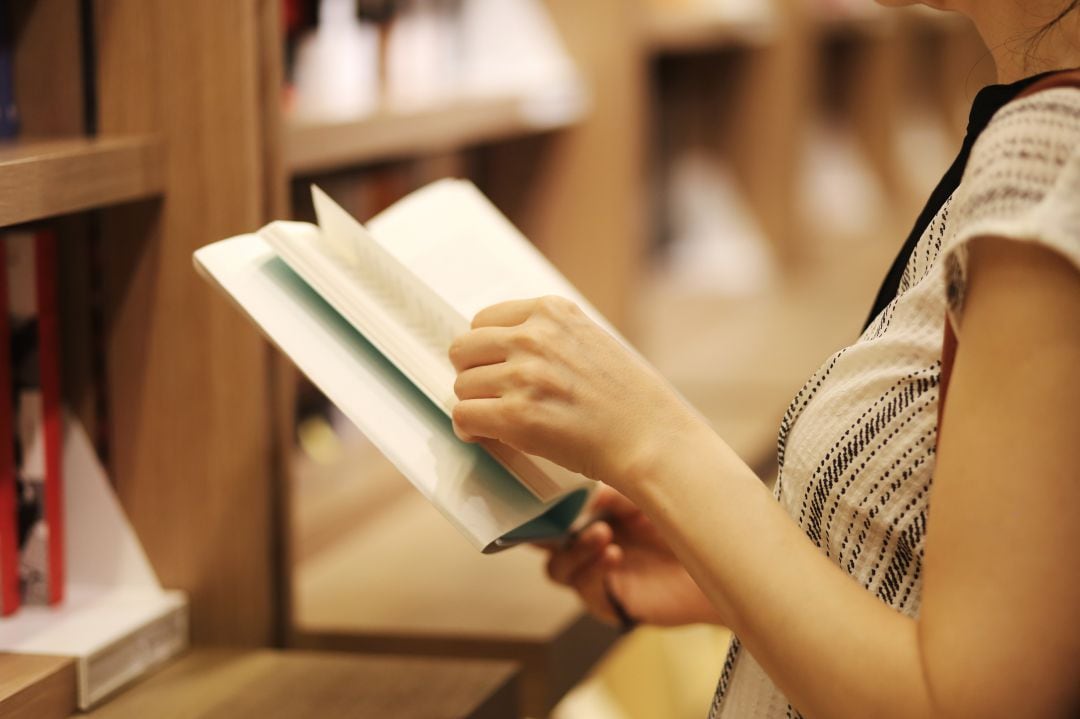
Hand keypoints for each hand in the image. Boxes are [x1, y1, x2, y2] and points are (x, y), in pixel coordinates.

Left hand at [448, 296, 704, 487]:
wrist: (650, 437)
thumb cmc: (627, 398)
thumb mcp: (591, 339)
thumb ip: (549, 335)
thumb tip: (500, 348)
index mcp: (551, 312)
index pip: (483, 320)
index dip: (484, 349)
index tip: (493, 368)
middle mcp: (533, 336)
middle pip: (463, 350)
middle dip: (472, 374)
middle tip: (490, 396)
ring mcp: (523, 374)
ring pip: (462, 386)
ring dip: (474, 405)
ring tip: (496, 420)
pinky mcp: (517, 415)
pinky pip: (465, 417)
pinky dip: (470, 430)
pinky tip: (486, 436)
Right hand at [541, 486, 722, 626]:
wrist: (726, 563)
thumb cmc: (689, 522)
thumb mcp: (649, 496)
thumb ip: (616, 495)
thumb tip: (587, 499)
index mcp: (596, 512)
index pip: (554, 509)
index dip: (539, 504)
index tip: (538, 492)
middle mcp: (591, 542)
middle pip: (544, 542)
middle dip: (541, 531)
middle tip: (557, 519)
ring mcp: (598, 573)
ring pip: (557, 569)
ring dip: (574, 550)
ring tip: (602, 534)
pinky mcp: (610, 600)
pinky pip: (585, 590)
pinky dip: (593, 571)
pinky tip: (614, 556)